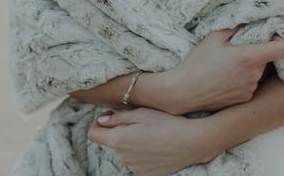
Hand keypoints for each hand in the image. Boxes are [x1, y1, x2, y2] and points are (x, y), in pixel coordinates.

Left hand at [88, 108, 215, 175]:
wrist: (191, 143)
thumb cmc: (166, 123)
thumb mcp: (141, 113)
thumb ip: (117, 118)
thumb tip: (101, 121)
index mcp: (118, 140)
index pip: (93, 134)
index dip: (98, 123)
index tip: (110, 117)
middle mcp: (122, 157)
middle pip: (112, 143)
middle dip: (120, 132)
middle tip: (140, 123)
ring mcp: (133, 168)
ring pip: (125, 152)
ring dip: (131, 144)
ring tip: (151, 135)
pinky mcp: (144, 174)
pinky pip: (136, 161)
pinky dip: (141, 154)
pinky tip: (156, 146)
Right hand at [165, 27, 283, 113]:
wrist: (183, 92)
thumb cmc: (198, 63)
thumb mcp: (215, 37)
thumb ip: (237, 27)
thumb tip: (250, 21)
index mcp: (250, 57)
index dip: (281, 40)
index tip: (270, 36)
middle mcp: (254, 75)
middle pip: (268, 59)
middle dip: (257, 52)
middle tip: (238, 49)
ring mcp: (250, 89)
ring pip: (258, 72)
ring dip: (249, 67)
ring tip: (227, 65)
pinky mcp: (244, 99)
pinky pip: (250, 84)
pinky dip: (243, 79)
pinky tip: (225, 78)